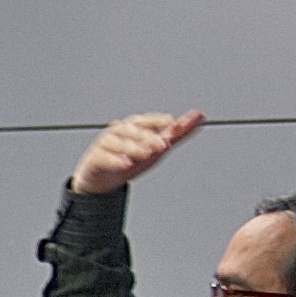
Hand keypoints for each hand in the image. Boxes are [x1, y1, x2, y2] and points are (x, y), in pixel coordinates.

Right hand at [70, 110, 204, 195]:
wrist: (103, 179)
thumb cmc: (131, 159)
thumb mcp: (158, 148)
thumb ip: (178, 133)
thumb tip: (199, 117)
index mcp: (136, 125)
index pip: (149, 120)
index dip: (160, 122)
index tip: (173, 125)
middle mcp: (120, 130)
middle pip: (134, 130)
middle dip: (148, 137)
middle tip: (162, 145)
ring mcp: (107, 143)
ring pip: (120, 141)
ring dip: (134, 147)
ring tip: (146, 153)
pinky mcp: (95, 157)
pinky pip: (105, 157)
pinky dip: (115, 160)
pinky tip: (125, 164)